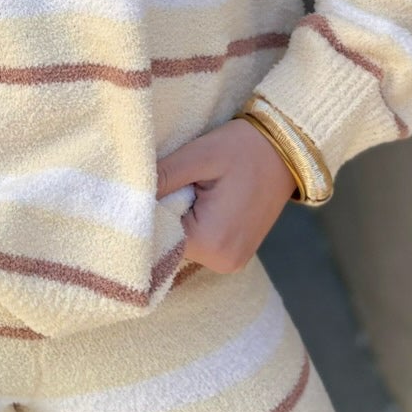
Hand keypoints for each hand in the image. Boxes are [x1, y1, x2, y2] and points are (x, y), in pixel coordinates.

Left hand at [154, 118, 298, 273]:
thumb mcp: (199, 155)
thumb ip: (162, 176)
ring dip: (178, 218)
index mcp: (210, 243)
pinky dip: (193, 223)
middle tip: (172, 181)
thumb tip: (124, 190)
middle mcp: (222, 263)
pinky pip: (200, 243)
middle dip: (163, 215)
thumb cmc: (243, 148)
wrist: (287, 150)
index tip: (144, 187)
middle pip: (169, 243)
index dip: (145, 211)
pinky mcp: (235, 254)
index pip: (155, 237)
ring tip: (190, 188)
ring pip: (183, 244)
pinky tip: (199, 199)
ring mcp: (231, 262)